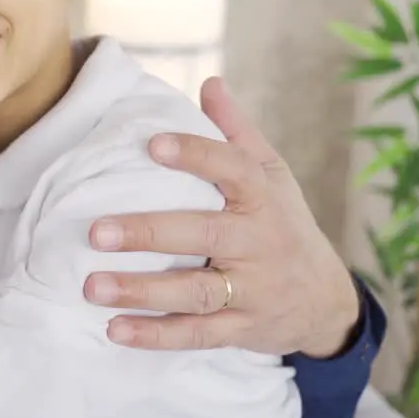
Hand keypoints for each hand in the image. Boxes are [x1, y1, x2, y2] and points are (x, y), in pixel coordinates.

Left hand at [82, 77, 360, 357]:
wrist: (326, 302)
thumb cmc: (283, 224)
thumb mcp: (273, 176)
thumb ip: (237, 133)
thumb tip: (210, 82)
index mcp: (263, 198)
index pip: (233, 170)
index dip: (196, 155)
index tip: (152, 144)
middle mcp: (259, 243)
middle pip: (203, 235)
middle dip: (149, 234)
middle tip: (97, 232)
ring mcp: (251, 291)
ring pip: (195, 291)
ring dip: (142, 290)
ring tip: (92, 286)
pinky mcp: (241, 329)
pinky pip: (196, 334)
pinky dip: (155, 335)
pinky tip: (113, 329)